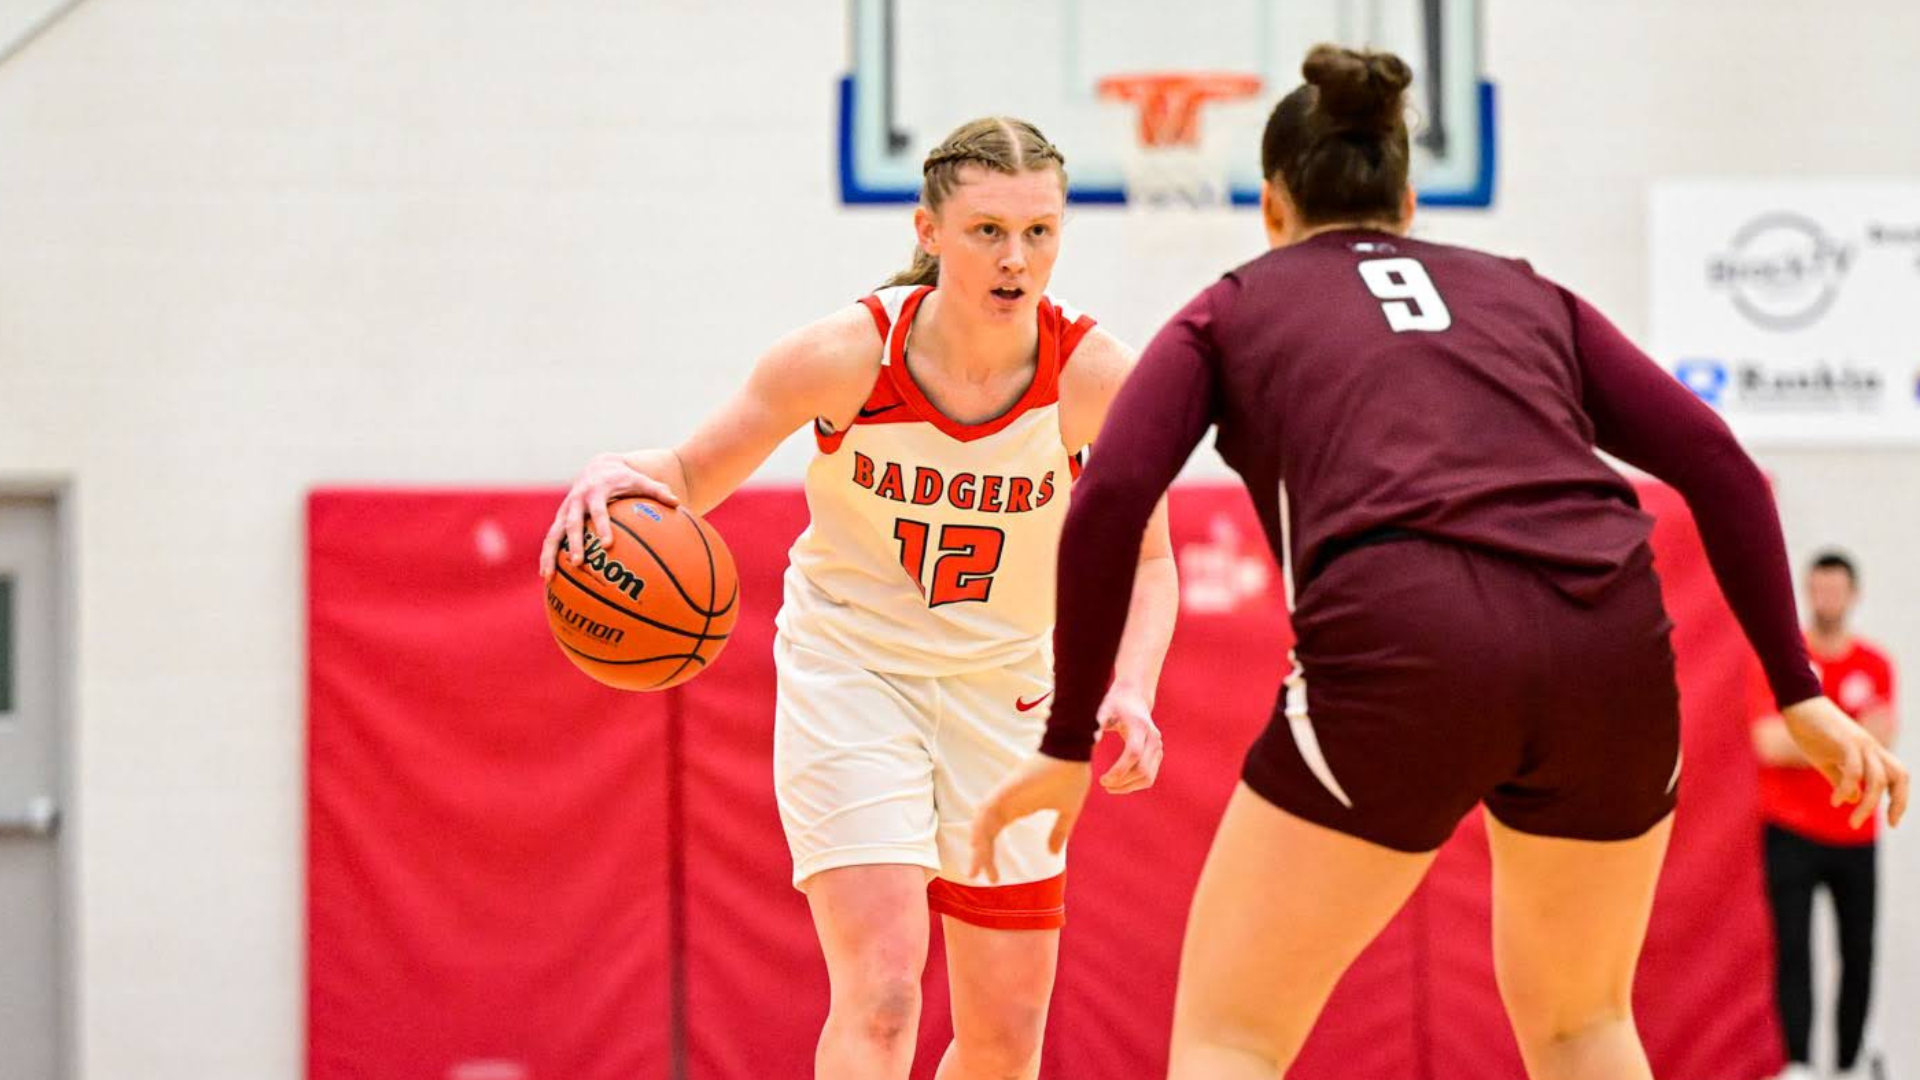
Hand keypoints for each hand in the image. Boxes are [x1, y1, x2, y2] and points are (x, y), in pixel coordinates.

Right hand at [539, 452, 680, 578]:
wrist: (599, 466)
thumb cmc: (625, 478)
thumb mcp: (641, 481)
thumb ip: (658, 491)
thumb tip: (677, 503)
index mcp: (596, 491)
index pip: (599, 511)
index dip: (602, 526)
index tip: (608, 544)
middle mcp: (577, 501)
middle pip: (572, 524)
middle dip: (574, 544)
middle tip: (578, 563)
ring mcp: (565, 510)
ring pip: (554, 534)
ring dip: (549, 555)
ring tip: (548, 576)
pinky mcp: (560, 518)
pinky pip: (551, 538)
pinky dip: (547, 556)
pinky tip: (547, 576)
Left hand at [968, 755, 1090, 883]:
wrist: (1073, 753)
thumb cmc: (1070, 778)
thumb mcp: (1067, 812)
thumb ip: (1059, 832)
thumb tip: (1052, 853)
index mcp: (1017, 810)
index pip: (994, 836)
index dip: (990, 856)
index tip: (993, 878)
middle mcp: (1006, 805)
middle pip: (984, 834)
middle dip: (979, 856)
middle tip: (975, 876)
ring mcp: (1004, 797)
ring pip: (981, 823)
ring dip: (977, 844)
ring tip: (976, 866)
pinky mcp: (1006, 789)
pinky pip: (986, 808)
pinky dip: (979, 825)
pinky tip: (977, 842)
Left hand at [1097, 687, 1163, 794]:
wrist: (1134, 697)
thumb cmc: (1115, 704)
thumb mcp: (1104, 710)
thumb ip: (1097, 723)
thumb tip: (1091, 741)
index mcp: (1140, 727)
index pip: (1133, 754)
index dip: (1118, 770)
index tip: (1102, 779)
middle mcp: (1153, 738)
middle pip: (1142, 770)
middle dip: (1122, 782)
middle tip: (1104, 785)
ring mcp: (1158, 747)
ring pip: (1148, 777)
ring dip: (1129, 787)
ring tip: (1110, 787)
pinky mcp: (1158, 753)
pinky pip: (1150, 775)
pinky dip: (1135, 784)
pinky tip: (1119, 783)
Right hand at [1782, 696, 1909, 828]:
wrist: (1797, 703)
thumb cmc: (1809, 731)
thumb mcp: (1825, 760)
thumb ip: (1841, 780)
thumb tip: (1854, 799)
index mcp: (1870, 751)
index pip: (1898, 776)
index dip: (1900, 799)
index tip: (1892, 822)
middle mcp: (1871, 747)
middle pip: (1899, 775)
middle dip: (1899, 802)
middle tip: (1889, 823)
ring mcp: (1859, 743)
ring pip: (1878, 778)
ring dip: (1869, 805)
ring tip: (1853, 821)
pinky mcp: (1844, 740)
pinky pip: (1853, 769)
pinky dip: (1846, 788)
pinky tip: (1835, 801)